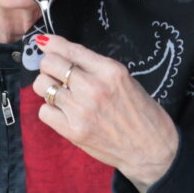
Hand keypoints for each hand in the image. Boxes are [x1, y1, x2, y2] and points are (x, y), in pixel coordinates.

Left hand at [32, 35, 178, 191]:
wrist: (151, 149)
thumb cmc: (141, 112)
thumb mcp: (124, 79)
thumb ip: (95, 66)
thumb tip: (62, 51)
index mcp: (110, 70)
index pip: (69, 49)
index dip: (52, 44)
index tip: (44, 43)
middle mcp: (93, 87)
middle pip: (50, 64)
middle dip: (49, 66)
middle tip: (57, 74)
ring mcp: (81, 110)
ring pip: (42, 86)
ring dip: (48, 87)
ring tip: (61, 94)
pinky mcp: (73, 131)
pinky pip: (44, 111)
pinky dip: (50, 110)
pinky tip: (63, 112)